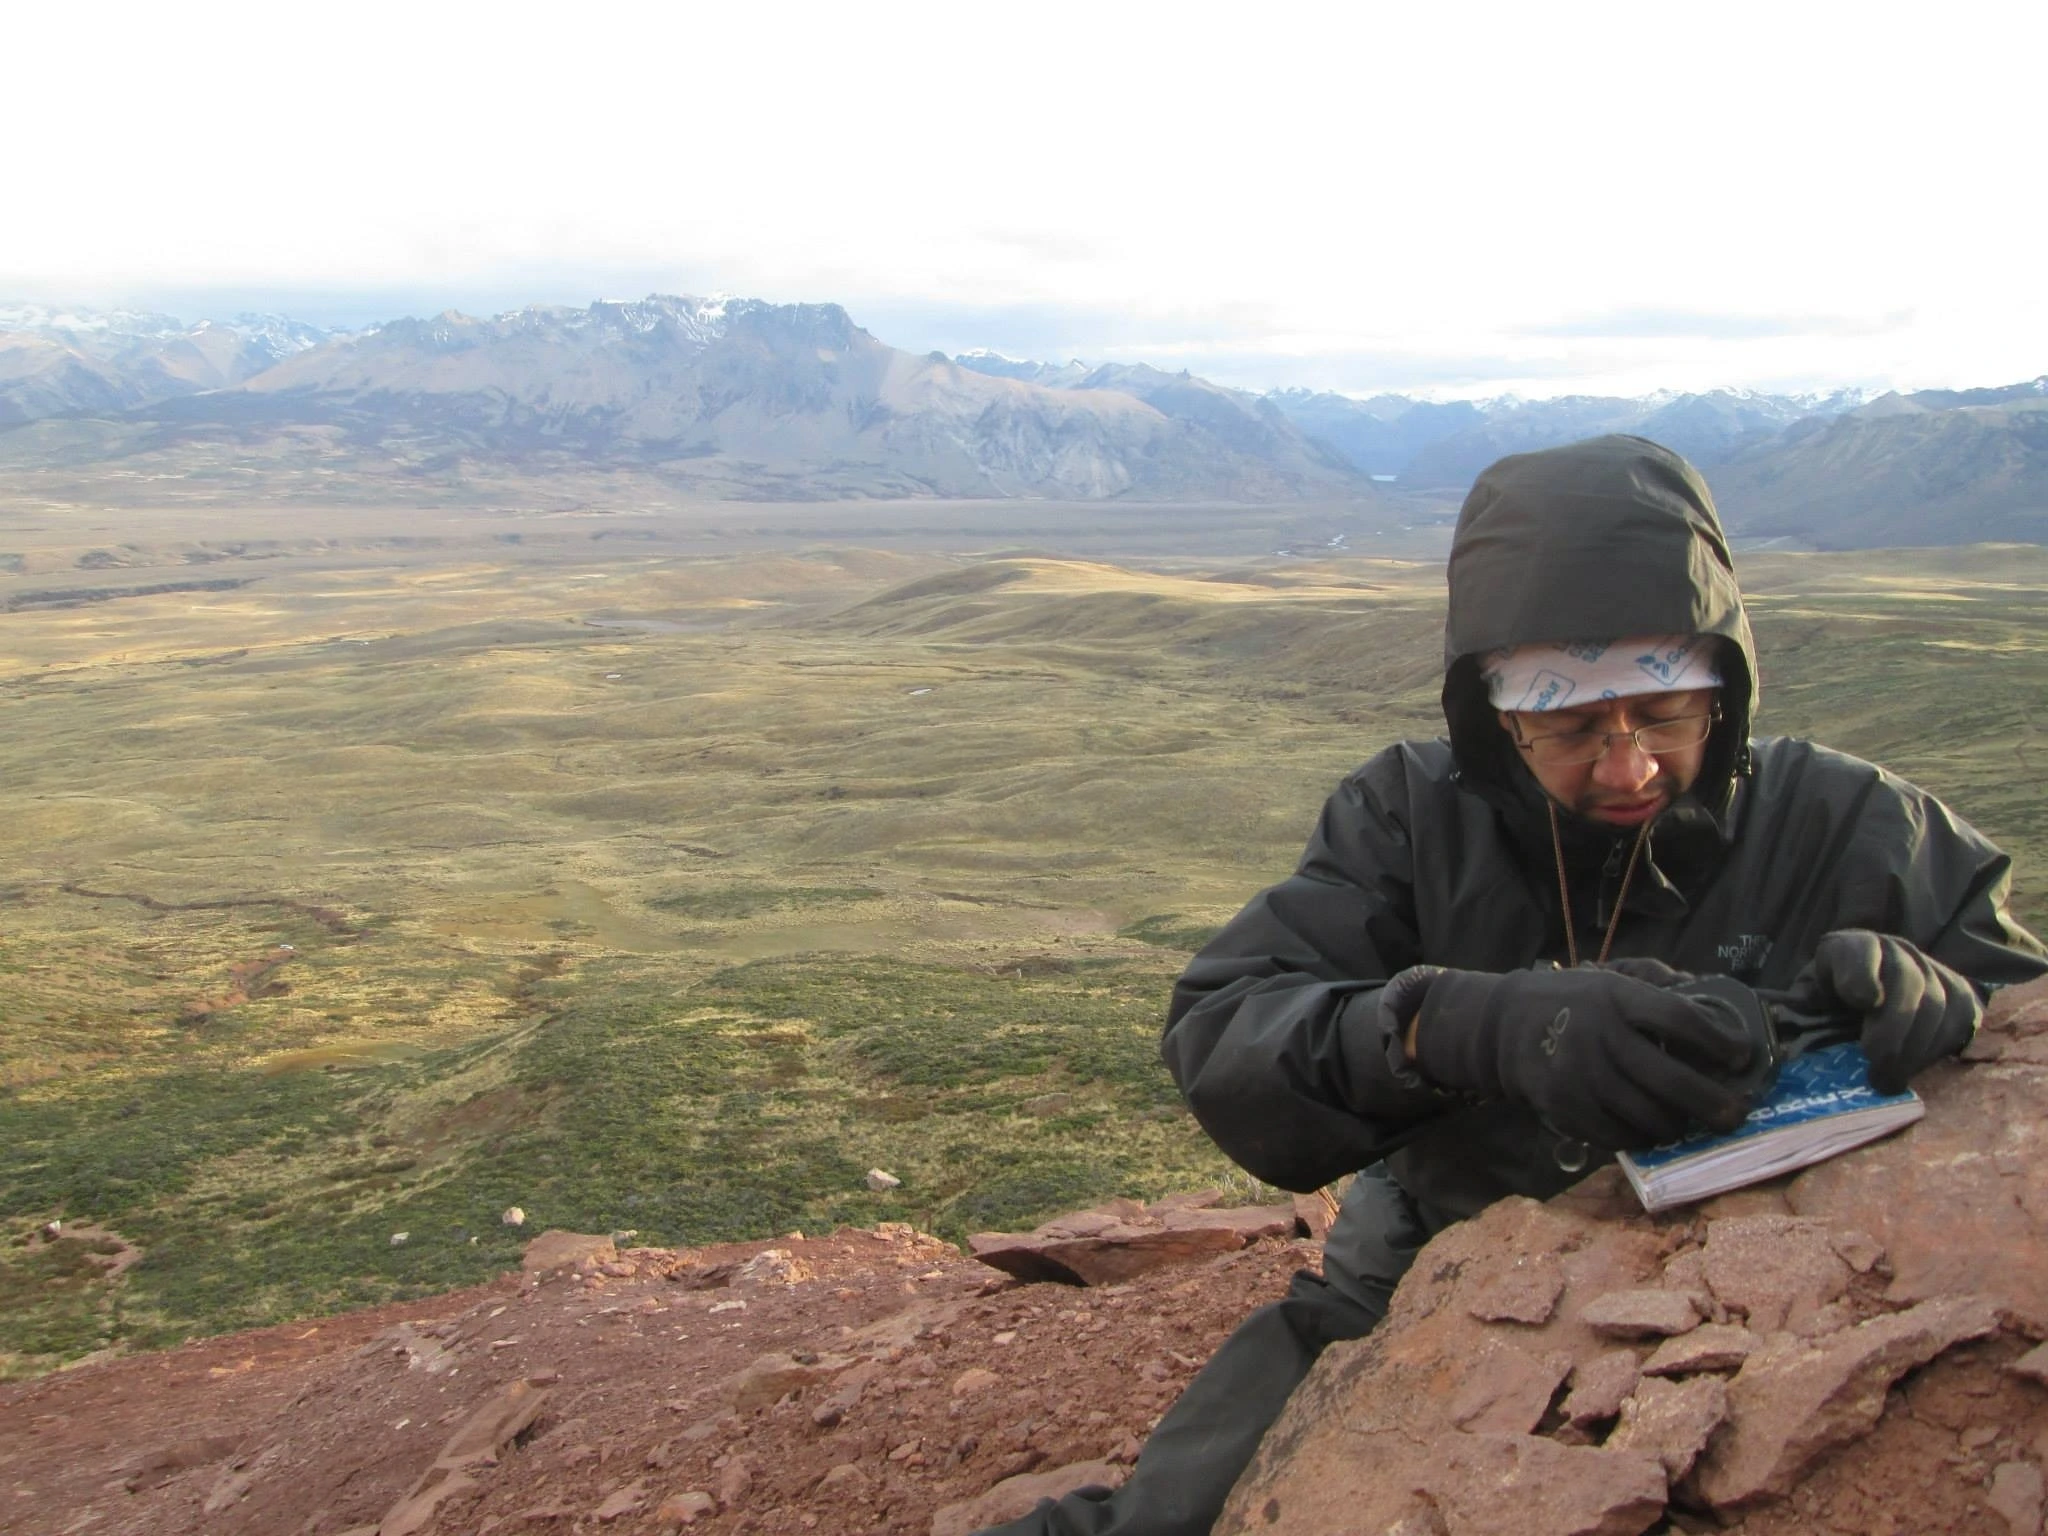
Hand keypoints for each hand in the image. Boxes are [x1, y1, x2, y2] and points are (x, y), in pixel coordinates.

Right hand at [1411, 965, 1755, 1149]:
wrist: (1504, 1027)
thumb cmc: (1575, 1002)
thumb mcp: (1612, 979)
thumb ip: (1659, 989)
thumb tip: (1716, 1011)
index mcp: (1616, 997)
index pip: (1680, 1019)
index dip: (1718, 1040)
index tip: (1741, 1055)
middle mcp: (1600, 1036)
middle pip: (1671, 1080)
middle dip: (1714, 1103)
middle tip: (1737, 1114)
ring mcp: (1581, 1076)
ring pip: (1650, 1116)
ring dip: (1680, 1125)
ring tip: (1691, 1123)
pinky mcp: (1567, 1108)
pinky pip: (1620, 1137)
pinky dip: (1644, 1139)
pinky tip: (1654, 1130)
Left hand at [1787, 931, 1980, 1093]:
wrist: (1870, 998)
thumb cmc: (1829, 1005)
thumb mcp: (1806, 1001)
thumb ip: (1802, 1009)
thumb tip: (1792, 1039)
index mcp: (1849, 947)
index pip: (1861, 949)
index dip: (1863, 974)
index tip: (1863, 1002)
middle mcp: (1894, 949)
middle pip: (1908, 981)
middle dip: (1893, 1031)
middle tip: (1876, 1069)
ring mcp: (1930, 966)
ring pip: (1938, 1003)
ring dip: (1915, 1048)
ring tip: (1891, 1079)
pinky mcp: (1958, 990)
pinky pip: (1960, 1018)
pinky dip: (1939, 1048)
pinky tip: (1915, 1067)